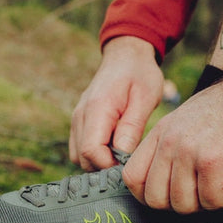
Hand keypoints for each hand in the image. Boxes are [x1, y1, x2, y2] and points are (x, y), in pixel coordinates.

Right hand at [70, 36, 163, 169]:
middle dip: (105, 166)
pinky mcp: (79, 122)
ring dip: (99, 162)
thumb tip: (122, 157)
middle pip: (83, 158)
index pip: (91, 151)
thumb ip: (131, 128)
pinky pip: (80, 149)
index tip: (130, 163)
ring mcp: (77, 119)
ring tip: (124, 154)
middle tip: (129, 162)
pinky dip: (95, 155)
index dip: (109, 164)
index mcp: (97, 109)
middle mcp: (81, 115)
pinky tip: (115, 149)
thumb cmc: (139, 75)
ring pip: (79, 157)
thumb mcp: (145, 98)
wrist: (126, 55)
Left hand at [122, 68, 222, 212]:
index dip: (151, 195)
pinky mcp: (214, 162)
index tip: (174, 192)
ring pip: (184, 205)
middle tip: (205, 187)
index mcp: (161, 132)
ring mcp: (190, 152)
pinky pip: (213, 201)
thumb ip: (173, 148)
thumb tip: (168, 186)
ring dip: (209, 198)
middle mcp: (170, 142)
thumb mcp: (190, 121)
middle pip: (156, 199)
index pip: (132, 178)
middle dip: (183, 203)